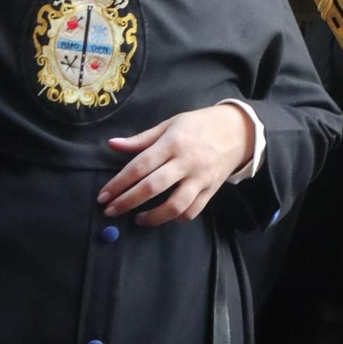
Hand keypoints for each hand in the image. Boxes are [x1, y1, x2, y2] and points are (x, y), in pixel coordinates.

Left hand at [97, 103, 255, 225]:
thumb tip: (112, 145)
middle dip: (127, 202)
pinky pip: (192, 211)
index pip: (140, 166)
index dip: (119, 183)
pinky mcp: (211, 190)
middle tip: (110, 211)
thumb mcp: (170, 124)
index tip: (103, 196)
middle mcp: (186, 162)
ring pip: (175, 205)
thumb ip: (141, 139)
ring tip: (136, 219)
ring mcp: (200, 178)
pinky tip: (162, 218)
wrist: (239, 131)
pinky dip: (175, 219)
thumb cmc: (199, 125)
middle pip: (153, 187)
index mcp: (173, 142)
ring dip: (152, 217)